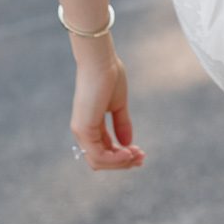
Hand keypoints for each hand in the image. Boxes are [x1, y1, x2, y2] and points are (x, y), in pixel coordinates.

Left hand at [71, 50, 143, 170]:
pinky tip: (129, 153)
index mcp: (90, 124)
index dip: (122, 156)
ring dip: (121, 162)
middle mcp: (82, 131)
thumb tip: (127, 144)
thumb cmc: (109, 76)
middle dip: (123, 162)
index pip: (103, 150)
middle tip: (141, 158)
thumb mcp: (118, 105)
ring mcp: (81, 130)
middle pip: (101, 160)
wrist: (101, 61)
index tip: (140, 153)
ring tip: (138, 155)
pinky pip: (98, 155)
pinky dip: (115, 159)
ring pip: (99, 161)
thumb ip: (121, 124)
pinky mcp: (84, 128)